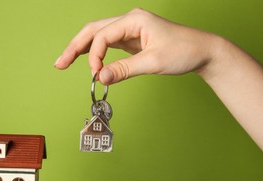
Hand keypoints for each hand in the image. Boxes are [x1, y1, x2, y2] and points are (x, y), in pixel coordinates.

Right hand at [54, 8, 217, 84]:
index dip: (94, 56)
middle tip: (59, 63)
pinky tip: (87, 61)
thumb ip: (125, 70)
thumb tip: (101, 78)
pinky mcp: (132, 41)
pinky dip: (96, 53)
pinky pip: (108, 45)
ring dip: (82, 49)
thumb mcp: (153, 62)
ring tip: (64, 62)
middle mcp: (129, 22)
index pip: (102, 35)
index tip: (96, 75)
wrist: (202, 52)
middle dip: (75, 47)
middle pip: (93, 30)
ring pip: (98, 36)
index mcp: (134, 20)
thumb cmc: (184, 51)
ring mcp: (130, 30)